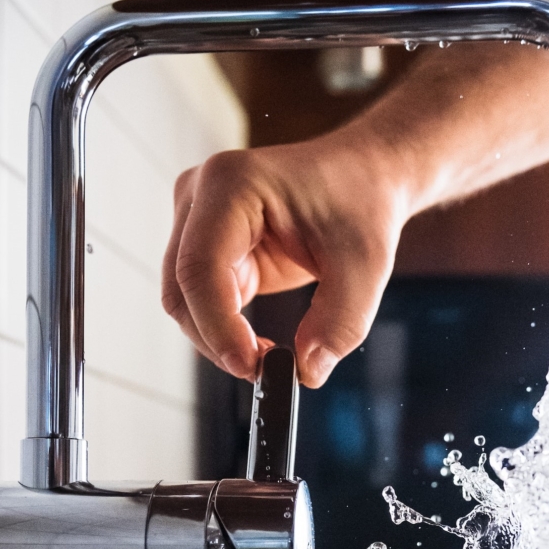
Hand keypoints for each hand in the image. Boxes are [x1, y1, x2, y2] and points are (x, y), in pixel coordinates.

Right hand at [162, 132, 410, 387]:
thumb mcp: (366, 265)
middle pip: (182, 288)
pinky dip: (226, 330)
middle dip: (217, 339)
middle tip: (265, 371)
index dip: (218, 325)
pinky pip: (202, 301)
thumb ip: (340, 322)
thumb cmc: (361, 202)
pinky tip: (260, 343)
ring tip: (270, 357)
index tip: (252, 366)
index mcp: (232, 183)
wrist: (363, 178)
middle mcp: (201, 196)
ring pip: (185, 301)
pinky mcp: (208, 246)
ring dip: (219, 338)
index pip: (201, 267)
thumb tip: (306, 371)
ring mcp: (197, 220)